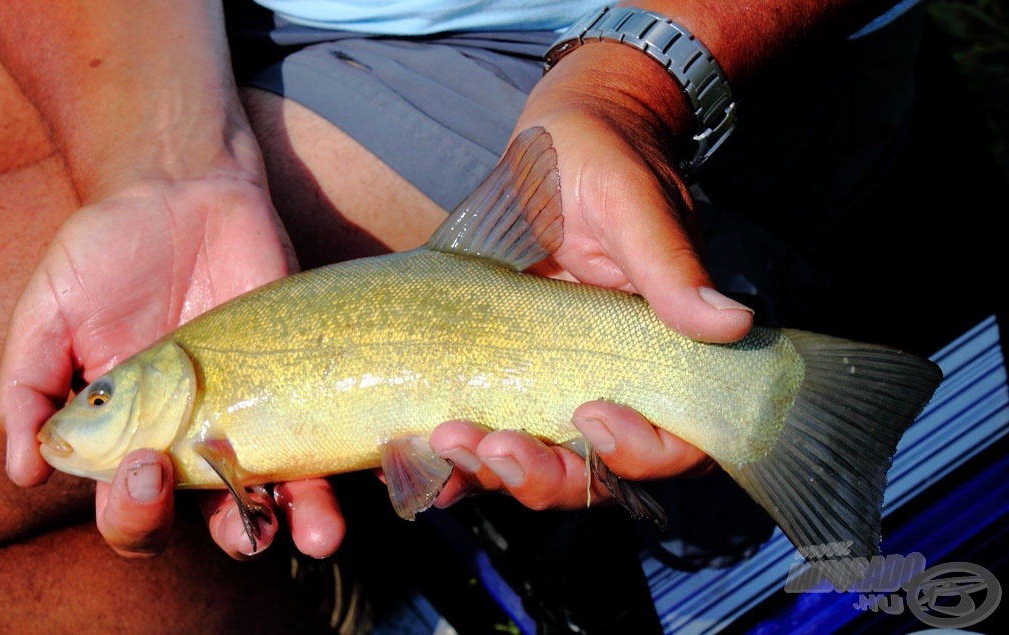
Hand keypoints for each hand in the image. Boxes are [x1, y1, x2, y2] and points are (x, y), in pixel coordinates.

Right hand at [0, 176, 342, 558]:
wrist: (184, 187)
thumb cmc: (109, 253)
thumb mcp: (52, 312)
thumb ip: (30, 385)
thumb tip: (26, 469)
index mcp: (133, 433)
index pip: (133, 504)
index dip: (134, 509)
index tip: (145, 467)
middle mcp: (200, 434)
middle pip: (217, 515)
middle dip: (233, 532)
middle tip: (243, 521)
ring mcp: (262, 407)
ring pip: (288, 485)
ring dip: (307, 519)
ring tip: (322, 534)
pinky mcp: (308, 374)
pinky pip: (336, 422)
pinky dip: (357, 454)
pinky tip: (373, 468)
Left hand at [431, 43, 752, 511]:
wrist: (552, 146)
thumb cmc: (607, 164)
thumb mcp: (635, 209)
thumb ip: (671, 269)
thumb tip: (732, 324)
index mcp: (664, 359)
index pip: (671, 441)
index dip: (637, 452)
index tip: (591, 415)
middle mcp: (613, 385)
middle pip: (592, 472)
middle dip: (543, 476)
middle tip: (492, 446)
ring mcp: (553, 386)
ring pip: (535, 462)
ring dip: (492, 469)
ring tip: (446, 442)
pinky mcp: (503, 376)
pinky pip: (485, 429)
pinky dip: (453, 454)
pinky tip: (415, 447)